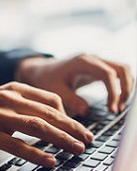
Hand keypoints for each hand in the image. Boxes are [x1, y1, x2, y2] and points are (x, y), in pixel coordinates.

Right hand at [0, 82, 92, 166]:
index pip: (50, 100)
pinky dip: (36, 154)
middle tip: (88, 140)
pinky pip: (17, 145)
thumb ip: (19, 105)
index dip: (68, 115)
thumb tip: (42, 118)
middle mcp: (8, 99)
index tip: (77, 127)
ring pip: (37, 127)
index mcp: (13, 89)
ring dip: (60, 140)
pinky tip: (49, 161)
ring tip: (76, 150)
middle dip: (72, 128)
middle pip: (49, 114)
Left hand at [16, 54, 132, 114]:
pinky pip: (117, 73)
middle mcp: (93, 58)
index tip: (111, 109)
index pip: (107, 74)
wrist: (44, 70)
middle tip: (117, 109)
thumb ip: (70, 100)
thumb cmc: (47, 79)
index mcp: (82, 62)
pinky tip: (115, 100)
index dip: (113, 92)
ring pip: (122, 69)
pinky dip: (121, 85)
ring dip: (126, 87)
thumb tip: (85, 112)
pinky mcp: (98, 68)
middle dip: (125, 89)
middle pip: (122, 68)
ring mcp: (97, 61)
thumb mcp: (55, 90)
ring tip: (117, 107)